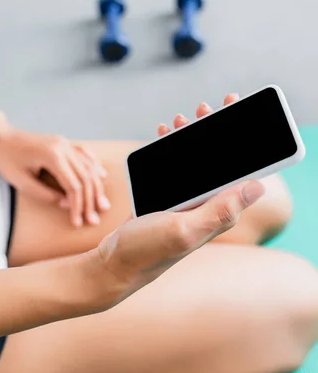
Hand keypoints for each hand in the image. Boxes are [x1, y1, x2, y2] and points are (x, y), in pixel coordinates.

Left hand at [0, 127, 109, 227]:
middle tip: (94, 219)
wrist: (0, 137)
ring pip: (88, 166)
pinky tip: (101, 175)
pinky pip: (84, 153)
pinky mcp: (63, 142)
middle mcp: (63, 147)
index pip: (73, 186)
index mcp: (53, 156)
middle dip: (90, 200)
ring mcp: (65, 143)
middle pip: (85, 177)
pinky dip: (94, 165)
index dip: (78, 206)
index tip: (78, 222)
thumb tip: (65, 203)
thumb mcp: (22, 182)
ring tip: (102, 203)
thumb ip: (45, 194)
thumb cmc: (7, 160)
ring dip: (96, 186)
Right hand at [83, 92, 264, 308]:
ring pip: (195, 162)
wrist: (114, 264)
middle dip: (213, 130)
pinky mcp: (168, 201)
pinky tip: (165, 136)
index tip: (234, 109)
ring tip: (181, 119)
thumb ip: (219, 210)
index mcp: (217, 211)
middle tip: (204, 108)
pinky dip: (171, 149)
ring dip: (191, 137)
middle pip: (218, 161)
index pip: (240, 171)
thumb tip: (258, 186)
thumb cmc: (148, 252)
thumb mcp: (183, 230)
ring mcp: (186, 203)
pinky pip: (175, 169)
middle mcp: (206, 206)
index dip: (242, 140)